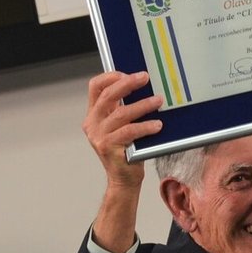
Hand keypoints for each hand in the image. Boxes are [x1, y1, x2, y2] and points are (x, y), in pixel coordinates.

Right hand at [84, 71, 163, 191]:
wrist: (124, 179)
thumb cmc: (128, 150)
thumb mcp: (123, 125)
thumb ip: (124, 108)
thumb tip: (142, 85)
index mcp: (94, 115)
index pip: (96, 87)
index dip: (111, 76)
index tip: (129, 73)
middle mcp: (93, 123)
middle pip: (108, 96)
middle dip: (128, 84)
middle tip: (145, 78)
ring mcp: (99, 136)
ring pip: (121, 113)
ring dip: (142, 105)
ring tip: (158, 101)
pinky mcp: (109, 148)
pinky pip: (129, 131)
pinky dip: (145, 126)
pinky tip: (157, 125)